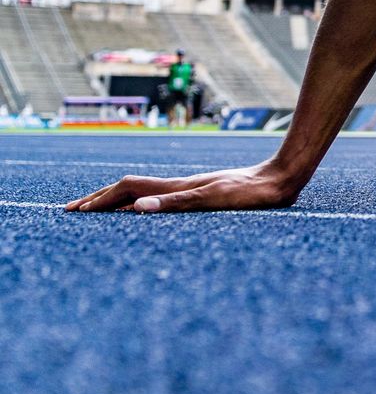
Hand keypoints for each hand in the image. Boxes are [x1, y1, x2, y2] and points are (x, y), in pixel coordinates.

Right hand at [66, 161, 302, 213]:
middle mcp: (180, 187)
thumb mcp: (216, 200)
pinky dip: (141, 207)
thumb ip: (177, 204)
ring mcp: (191, 189)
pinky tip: (144, 214)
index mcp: (177, 188)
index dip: (100, 200)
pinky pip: (161, 201)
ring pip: (144, 194)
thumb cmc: (253, 192)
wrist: (283, 179)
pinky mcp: (205, 195)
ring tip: (98, 212)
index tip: (75, 212)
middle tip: (73, 211)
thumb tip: (136, 209)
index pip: (127, 190)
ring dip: (117, 202)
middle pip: (130, 189)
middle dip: (100, 200)